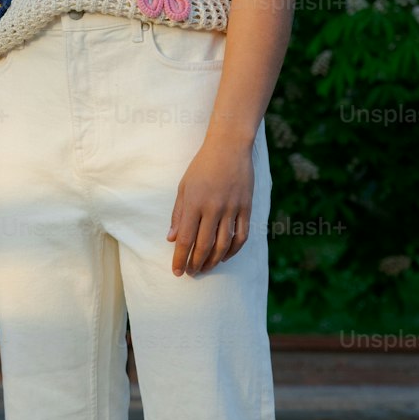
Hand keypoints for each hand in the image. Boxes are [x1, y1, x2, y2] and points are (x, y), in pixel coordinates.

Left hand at [166, 135, 254, 275]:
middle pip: (204, 245)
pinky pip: (241, 236)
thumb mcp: (184, 186)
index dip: (180, 258)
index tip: (177, 271)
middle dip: (196, 263)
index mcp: (194, 201)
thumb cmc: (202, 165)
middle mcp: (213, 207)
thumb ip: (179, 214)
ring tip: (205, 268)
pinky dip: (233, 250)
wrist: (229, 146)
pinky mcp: (246, 207)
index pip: (186, 239)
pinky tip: (224, 256)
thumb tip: (172, 239)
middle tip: (191, 273)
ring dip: (213, 261)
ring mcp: (232, 207)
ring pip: (223, 245)